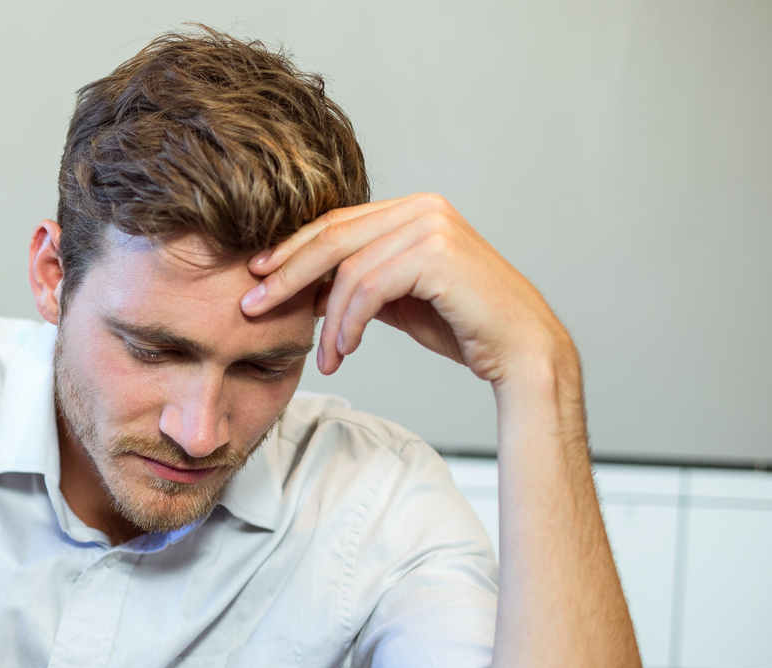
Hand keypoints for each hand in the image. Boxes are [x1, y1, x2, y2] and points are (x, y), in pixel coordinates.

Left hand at [239, 193, 571, 386]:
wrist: (519, 349)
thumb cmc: (462, 325)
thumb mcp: (398, 299)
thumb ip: (359, 283)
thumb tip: (307, 286)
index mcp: (412, 209)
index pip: (335, 224)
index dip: (291, 251)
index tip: (256, 278)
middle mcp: (423, 208)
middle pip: (331, 237)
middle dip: (285, 275)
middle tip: (252, 307)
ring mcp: (432, 227)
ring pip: (348, 269)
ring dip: (326, 320)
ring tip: (323, 356)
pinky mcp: (437, 255)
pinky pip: (369, 290)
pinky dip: (348, 324)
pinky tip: (344, 351)